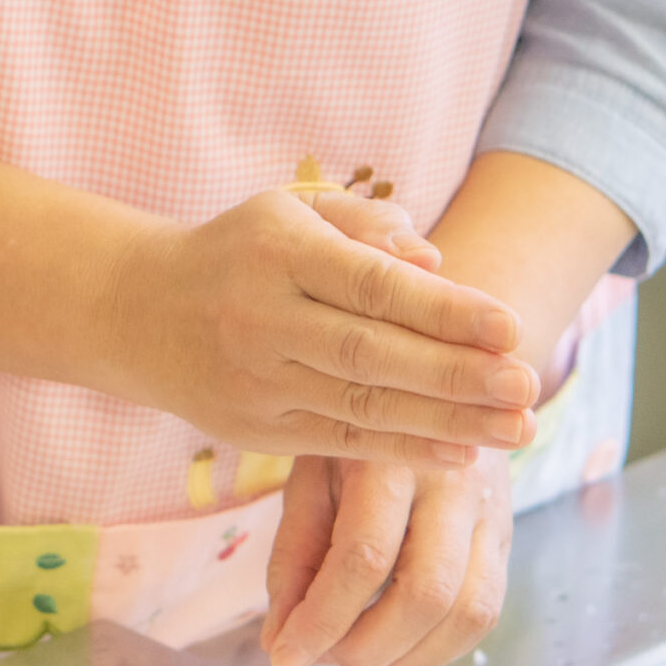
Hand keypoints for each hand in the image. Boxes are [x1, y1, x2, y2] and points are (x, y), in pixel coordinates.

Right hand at [100, 190, 538, 465]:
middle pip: (373, 355)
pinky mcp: (254, 430)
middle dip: (457, 375)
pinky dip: (402, 450)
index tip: (510, 326)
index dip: (444, 310)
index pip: (374, 285)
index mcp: (278, 253)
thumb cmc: (238, 253)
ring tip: (515, 430)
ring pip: (361, 408)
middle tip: (528, 386)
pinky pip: (338, 443)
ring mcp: (255, 381)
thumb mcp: (291, 211)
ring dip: (445, 423)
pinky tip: (460, 454)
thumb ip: (365, 226)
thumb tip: (436, 259)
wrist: (137, 313)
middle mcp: (262, 320)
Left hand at [260, 451, 512, 665]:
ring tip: (359, 659)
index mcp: (392, 457)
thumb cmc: (360, 440)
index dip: (322, 621)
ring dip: (408, 659)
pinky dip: (438, 650)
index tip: (285, 657)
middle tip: (327, 658)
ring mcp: (491, 512)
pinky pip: (486, 612)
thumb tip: (280, 641)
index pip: (363, 557)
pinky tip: (397, 648)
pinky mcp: (506, 538)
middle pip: (426, 593)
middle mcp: (453, 483)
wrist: (438, 392)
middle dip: (369, 647)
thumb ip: (294, 558)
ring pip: (468, 612)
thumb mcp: (311, 478)